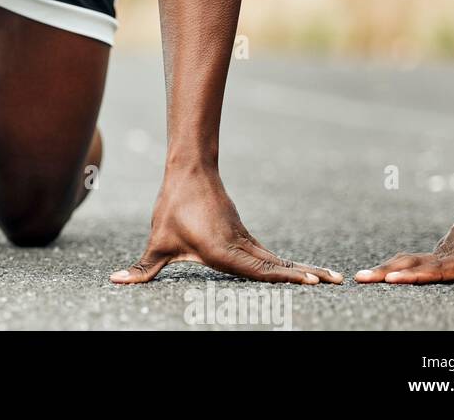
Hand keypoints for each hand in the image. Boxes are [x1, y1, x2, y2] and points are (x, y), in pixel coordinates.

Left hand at [111, 166, 342, 284]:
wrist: (188, 171)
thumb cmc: (172, 208)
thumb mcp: (157, 242)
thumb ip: (142, 268)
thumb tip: (117, 281)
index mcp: (223, 251)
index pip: (260, 270)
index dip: (286, 277)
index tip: (313, 280)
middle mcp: (239, 246)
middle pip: (277, 265)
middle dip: (305, 275)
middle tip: (336, 282)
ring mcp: (245, 239)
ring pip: (277, 259)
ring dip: (302, 269)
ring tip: (330, 279)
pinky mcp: (244, 235)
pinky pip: (269, 254)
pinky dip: (287, 264)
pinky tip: (301, 272)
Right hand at [356, 188, 453, 288]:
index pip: (437, 270)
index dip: (416, 276)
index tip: (395, 278)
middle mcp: (446, 255)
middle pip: (412, 266)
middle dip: (387, 274)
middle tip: (364, 279)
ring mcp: (438, 253)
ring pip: (406, 262)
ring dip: (383, 270)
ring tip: (360, 278)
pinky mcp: (436, 252)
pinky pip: (409, 260)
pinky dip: (390, 267)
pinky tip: (377, 274)